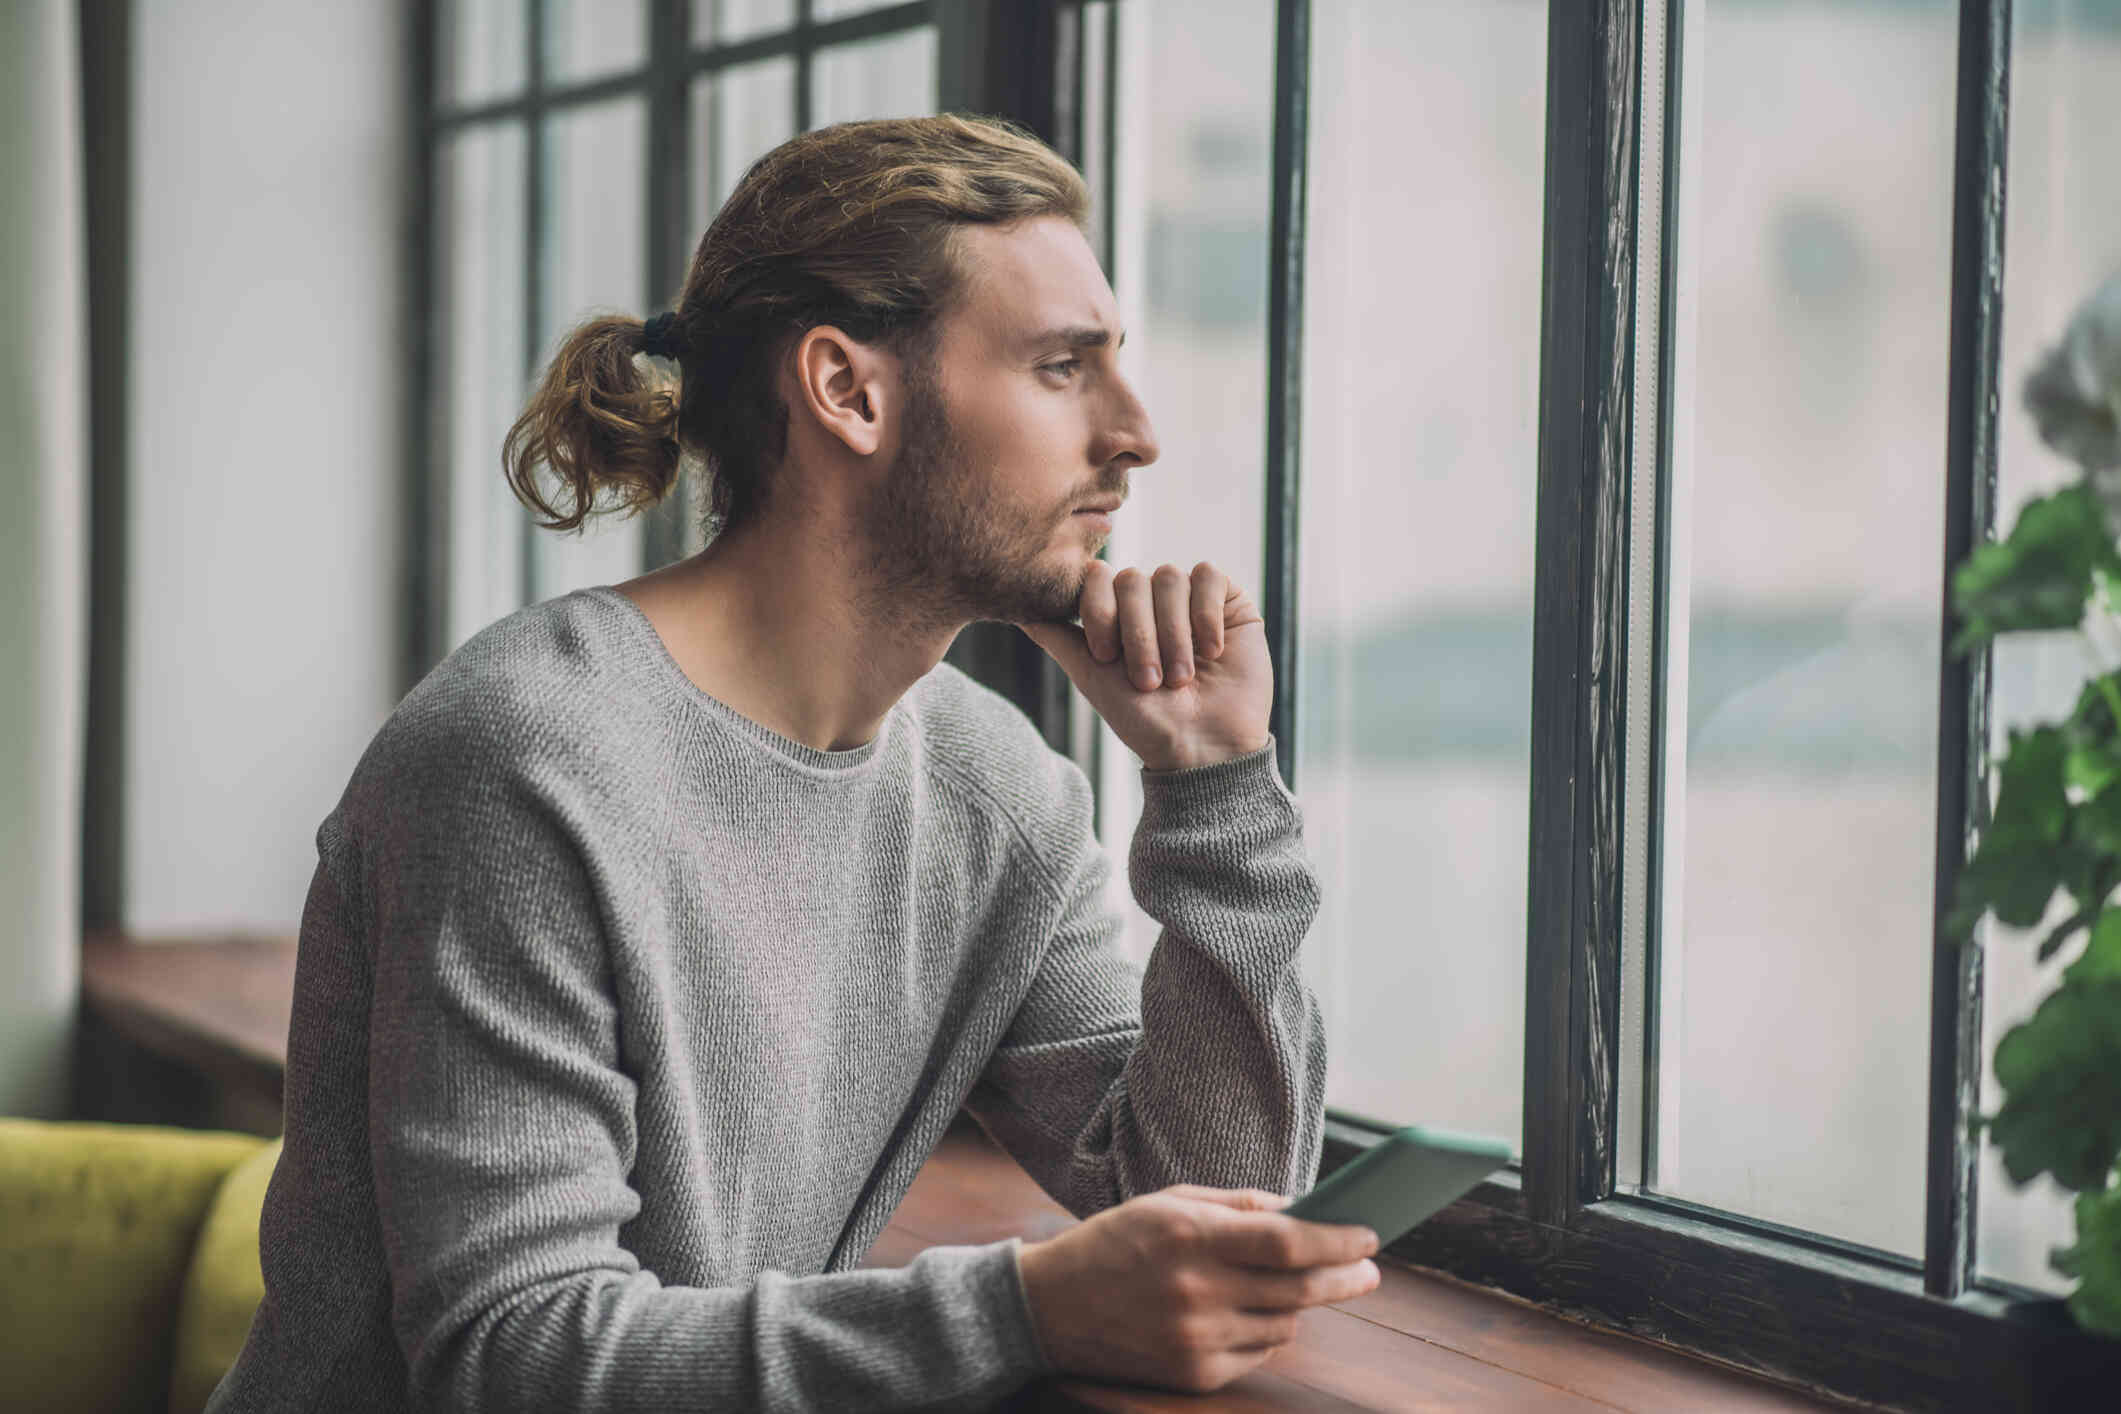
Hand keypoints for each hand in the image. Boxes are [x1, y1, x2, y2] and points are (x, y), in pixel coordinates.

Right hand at [1014, 1185, 1380, 1393]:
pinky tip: (1250, 1313)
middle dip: (1344, 1277)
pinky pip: (1256, 1354)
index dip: (1337, 1240)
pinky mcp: (1193, 1375)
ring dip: (1300, 1305)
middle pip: (1299, 1289)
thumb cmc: (1116, 1242)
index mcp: (1192, 1236)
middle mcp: (1197, 1291)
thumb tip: (1302, 1208)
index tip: (1368, 1235)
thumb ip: (1238, 1205)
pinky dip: (1265, 1332)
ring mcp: (1196, 1339)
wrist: (1050, 1307)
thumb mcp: (1170, 1202)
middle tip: (1368, 1270)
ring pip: (1284, 1326)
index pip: (1288, 1241)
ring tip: (1297, 1287)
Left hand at [1020, 561, 1271, 771]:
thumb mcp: (1092, 677)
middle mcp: (1152, 601)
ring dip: (1173, 633)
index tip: (1106, 657)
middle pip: (1133, 579)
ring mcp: (1190, 598)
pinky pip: (1209, 576)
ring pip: (1170, 577)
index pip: (1097, 577)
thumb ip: (1058, 639)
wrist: (1203, 748)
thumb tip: (1017, 610)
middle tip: (1148, 680)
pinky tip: (1211, 651)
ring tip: (1181, 678)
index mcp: (1118, 614)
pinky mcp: (1229, 601)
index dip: (1099, 612)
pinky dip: (1205, 615)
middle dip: (1137, 633)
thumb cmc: (1145, 721)